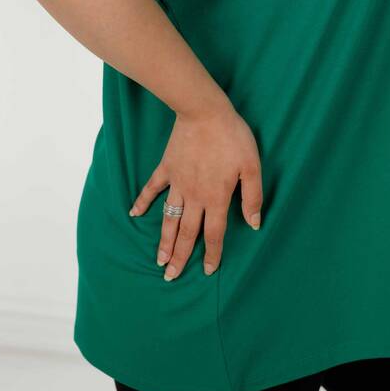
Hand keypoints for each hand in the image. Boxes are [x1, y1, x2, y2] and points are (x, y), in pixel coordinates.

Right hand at [129, 98, 262, 279]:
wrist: (204, 113)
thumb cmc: (232, 138)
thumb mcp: (251, 167)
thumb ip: (252, 197)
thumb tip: (254, 223)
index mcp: (216, 198)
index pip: (214, 234)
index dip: (212, 254)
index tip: (207, 271)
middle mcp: (195, 196)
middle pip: (187, 233)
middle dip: (181, 257)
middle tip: (171, 277)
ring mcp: (178, 183)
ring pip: (170, 218)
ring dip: (164, 240)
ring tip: (159, 260)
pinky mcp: (167, 168)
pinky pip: (153, 189)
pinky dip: (143, 202)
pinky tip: (135, 214)